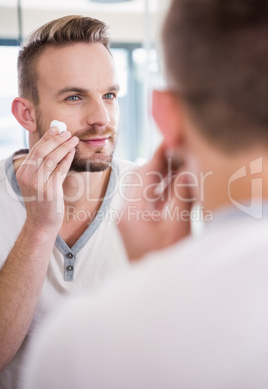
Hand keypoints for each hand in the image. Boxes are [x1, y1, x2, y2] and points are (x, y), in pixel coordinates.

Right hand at [16, 127, 78, 235]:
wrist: (41, 223)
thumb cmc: (41, 201)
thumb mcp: (36, 182)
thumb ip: (41, 167)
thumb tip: (54, 146)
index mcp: (22, 173)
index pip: (35, 150)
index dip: (47, 138)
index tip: (56, 129)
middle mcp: (27, 177)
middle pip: (43, 152)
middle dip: (57, 140)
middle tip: (68, 132)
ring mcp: (38, 184)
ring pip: (53, 159)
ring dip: (64, 147)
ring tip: (74, 140)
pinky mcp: (50, 190)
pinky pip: (60, 170)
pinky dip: (67, 159)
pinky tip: (73, 153)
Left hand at [118, 144, 193, 260]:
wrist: (156, 286)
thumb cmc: (165, 257)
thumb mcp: (177, 224)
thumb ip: (182, 194)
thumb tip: (187, 168)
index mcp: (132, 207)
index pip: (146, 171)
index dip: (160, 153)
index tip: (171, 138)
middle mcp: (127, 208)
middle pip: (145, 176)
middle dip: (164, 162)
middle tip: (181, 149)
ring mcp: (131, 215)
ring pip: (148, 186)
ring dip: (165, 175)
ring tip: (183, 163)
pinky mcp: (137, 220)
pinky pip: (150, 198)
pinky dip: (164, 189)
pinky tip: (177, 183)